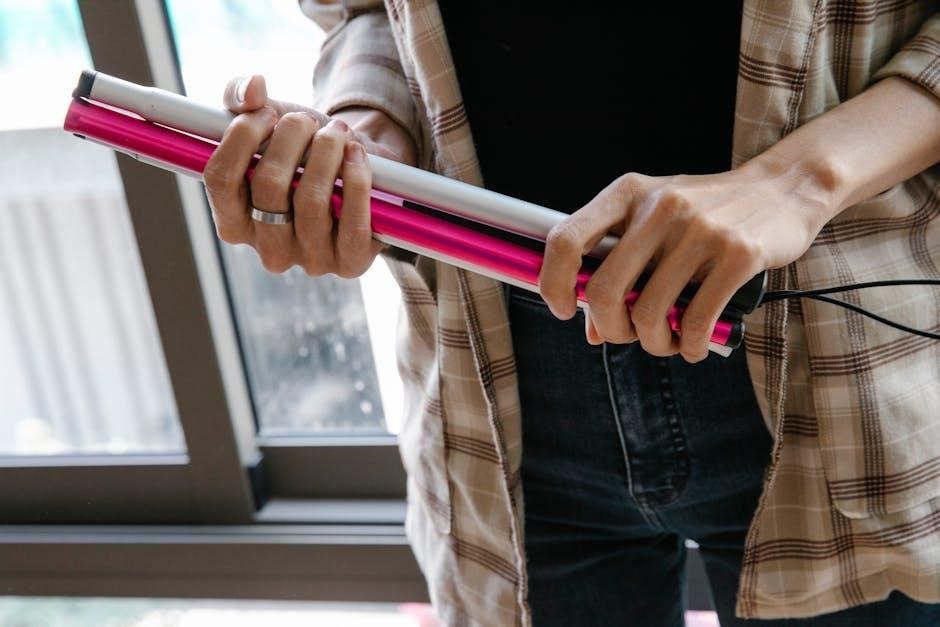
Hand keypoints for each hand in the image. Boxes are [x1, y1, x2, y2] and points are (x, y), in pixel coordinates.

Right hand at [203, 74, 416, 277]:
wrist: (361, 167)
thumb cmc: (306, 149)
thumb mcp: (270, 119)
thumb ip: (242, 96)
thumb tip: (252, 89)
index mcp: (235, 221)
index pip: (220, 180)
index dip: (242, 136)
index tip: (267, 113)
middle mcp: (268, 250)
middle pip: (267, 186)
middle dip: (290, 138)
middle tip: (307, 120)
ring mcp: (309, 260)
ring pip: (311, 201)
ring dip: (326, 151)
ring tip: (336, 132)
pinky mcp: (350, 263)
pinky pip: (352, 223)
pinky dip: (357, 179)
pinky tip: (356, 154)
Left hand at [539, 160, 834, 361]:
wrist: (783, 189)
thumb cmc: (706, 215)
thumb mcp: (655, 224)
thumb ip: (619, 268)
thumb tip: (592, 331)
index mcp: (628, 193)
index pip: (566, 239)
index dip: (554, 283)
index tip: (565, 309)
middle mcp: (659, 207)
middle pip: (605, 290)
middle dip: (612, 328)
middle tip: (627, 336)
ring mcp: (699, 229)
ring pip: (650, 312)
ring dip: (655, 343)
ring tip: (668, 342)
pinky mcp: (738, 254)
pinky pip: (698, 319)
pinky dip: (691, 346)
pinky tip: (694, 346)